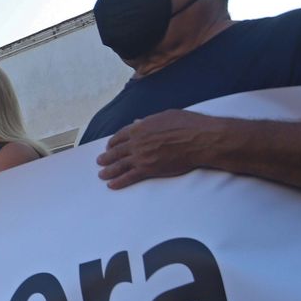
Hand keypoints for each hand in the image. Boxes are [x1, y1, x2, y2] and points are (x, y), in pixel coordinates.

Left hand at [95, 110, 217, 189]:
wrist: (200, 139)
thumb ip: (148, 121)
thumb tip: (137, 122)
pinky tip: (112, 185)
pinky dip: (119, 182)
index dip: (113, 142)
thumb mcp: (165, 116)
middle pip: (116, 151)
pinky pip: (129, 177)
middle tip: (100, 161)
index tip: (109, 146)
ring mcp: (141, 156)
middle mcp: (137, 142)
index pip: (120, 136)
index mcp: (140, 127)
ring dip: (108, 171)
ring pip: (119, 165)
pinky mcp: (148, 169)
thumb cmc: (188, 124)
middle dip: (106, 157)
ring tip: (102, 174)